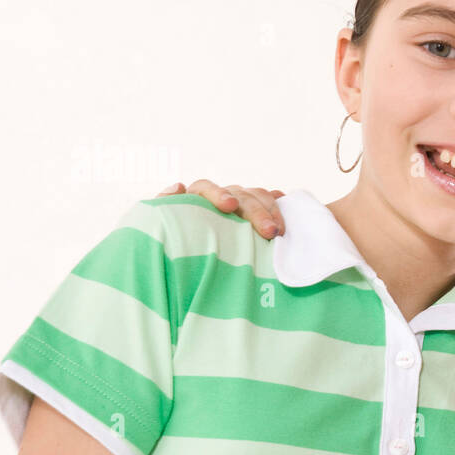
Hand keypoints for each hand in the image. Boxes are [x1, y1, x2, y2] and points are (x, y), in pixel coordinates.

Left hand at [157, 180, 287, 238]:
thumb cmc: (175, 247)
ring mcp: (243, 205)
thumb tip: (179, 186)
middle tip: (270, 233)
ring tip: (280, 233)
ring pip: (260, 197)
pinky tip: (291, 216)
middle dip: (257, 212)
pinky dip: (283, 207)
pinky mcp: (259, 216)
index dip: (218, 194)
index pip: (206, 188)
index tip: (229, 206)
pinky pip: (273, 205)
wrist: (191, 268)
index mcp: (197, 198)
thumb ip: (164, 208)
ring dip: (272, 213)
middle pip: (242, 195)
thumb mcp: (162, 230)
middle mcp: (222, 198)